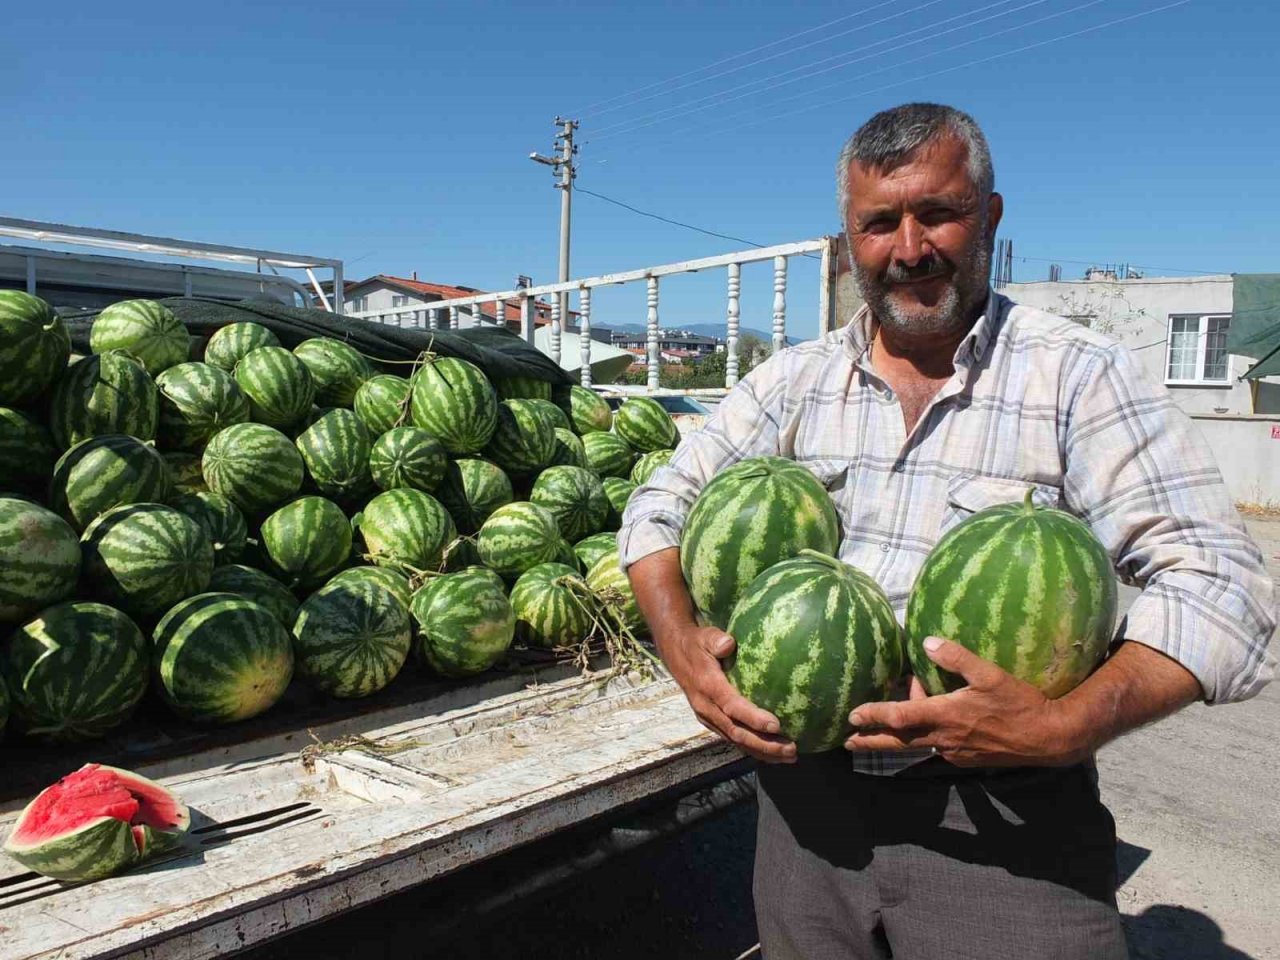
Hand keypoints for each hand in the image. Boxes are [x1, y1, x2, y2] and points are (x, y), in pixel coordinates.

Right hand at [655, 624, 796, 763]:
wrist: (675, 655)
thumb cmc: (696, 644)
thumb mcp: (704, 636)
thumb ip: (716, 640)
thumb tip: (729, 644)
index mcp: (707, 687)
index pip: (732, 706)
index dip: (753, 718)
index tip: (776, 726)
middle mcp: (706, 707)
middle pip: (737, 733)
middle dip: (765, 745)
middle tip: (791, 750)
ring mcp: (708, 717)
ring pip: (736, 741)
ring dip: (763, 751)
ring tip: (789, 757)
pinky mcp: (711, 721)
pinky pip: (733, 738)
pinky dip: (754, 748)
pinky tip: (774, 752)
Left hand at [843, 636, 1089, 766]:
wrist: (1049, 739)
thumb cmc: (1020, 703)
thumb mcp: (991, 674)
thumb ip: (958, 658)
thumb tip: (928, 643)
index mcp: (946, 716)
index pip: (900, 717)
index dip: (875, 715)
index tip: (853, 716)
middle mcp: (944, 739)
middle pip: (899, 741)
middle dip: (871, 741)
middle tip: (847, 742)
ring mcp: (955, 752)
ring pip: (917, 743)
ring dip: (896, 737)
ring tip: (877, 732)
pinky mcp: (966, 758)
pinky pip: (937, 745)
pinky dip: (925, 733)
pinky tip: (929, 721)